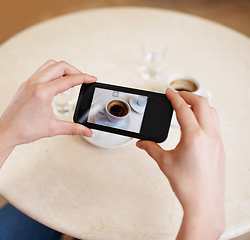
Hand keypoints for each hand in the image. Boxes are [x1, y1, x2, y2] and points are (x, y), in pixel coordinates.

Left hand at [0, 60, 95, 155]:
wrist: (6, 132)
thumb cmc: (25, 130)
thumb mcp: (53, 129)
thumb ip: (73, 128)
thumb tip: (87, 132)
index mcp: (42, 92)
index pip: (68, 80)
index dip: (84, 78)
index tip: (92, 78)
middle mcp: (35, 83)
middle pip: (60, 66)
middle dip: (75, 70)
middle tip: (83, 79)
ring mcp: (28, 82)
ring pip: (49, 65)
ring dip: (62, 69)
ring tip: (70, 78)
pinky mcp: (25, 85)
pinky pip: (41, 71)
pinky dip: (52, 72)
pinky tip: (56, 82)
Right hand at [136, 89, 224, 238]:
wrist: (204, 203)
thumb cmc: (188, 185)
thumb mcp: (164, 163)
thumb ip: (151, 148)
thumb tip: (141, 143)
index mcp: (194, 136)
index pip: (183, 109)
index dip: (174, 97)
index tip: (169, 91)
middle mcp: (209, 136)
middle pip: (202, 103)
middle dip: (188, 96)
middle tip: (177, 96)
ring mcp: (217, 141)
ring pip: (212, 112)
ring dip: (199, 105)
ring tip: (187, 106)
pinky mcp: (220, 148)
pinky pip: (215, 124)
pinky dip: (206, 116)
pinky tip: (196, 123)